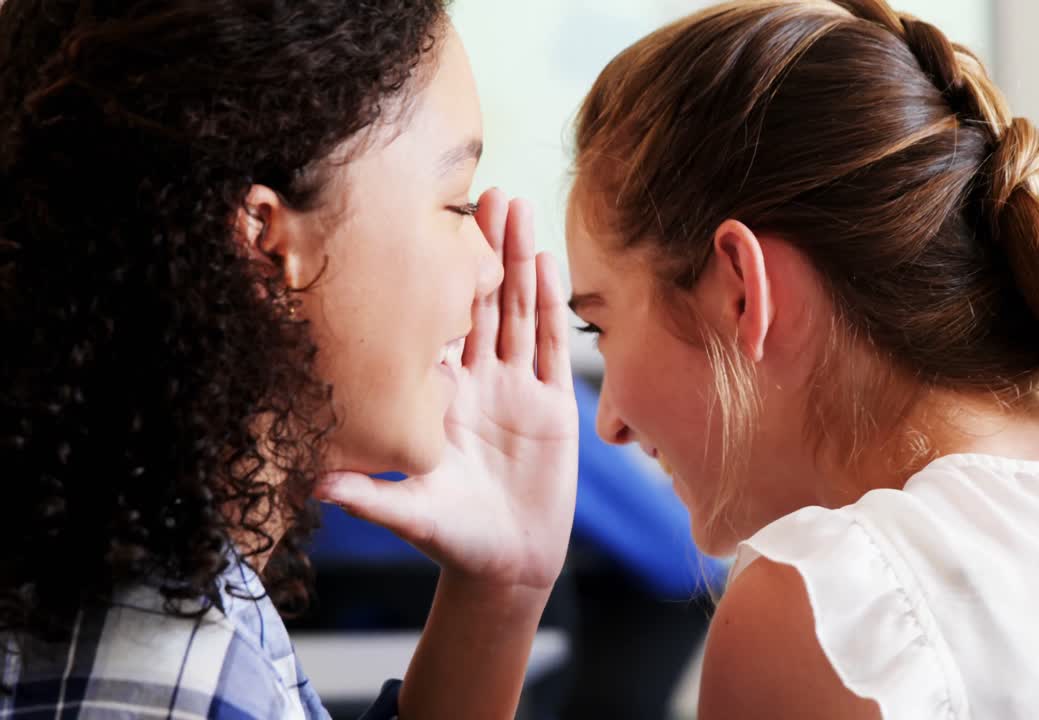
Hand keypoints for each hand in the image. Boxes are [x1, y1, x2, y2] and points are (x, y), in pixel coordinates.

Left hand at [316, 189, 577, 590]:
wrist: (504, 564)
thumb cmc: (450, 538)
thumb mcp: (408, 513)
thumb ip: (368, 498)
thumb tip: (313, 486)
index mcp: (438, 397)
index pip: (436, 324)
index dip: (434, 277)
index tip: (424, 227)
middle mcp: (476, 384)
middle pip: (481, 302)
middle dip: (483, 247)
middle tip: (481, 190)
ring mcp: (517, 390)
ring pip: (519, 313)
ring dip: (519, 261)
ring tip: (517, 206)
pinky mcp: (554, 406)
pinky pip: (553, 349)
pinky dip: (553, 307)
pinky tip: (549, 263)